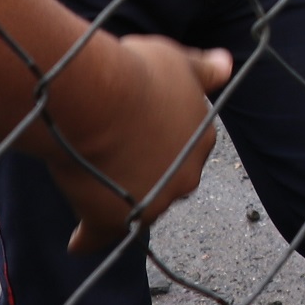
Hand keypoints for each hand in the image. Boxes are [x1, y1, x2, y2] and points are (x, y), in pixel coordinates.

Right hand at [45, 34, 234, 254]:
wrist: (98, 98)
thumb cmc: (137, 73)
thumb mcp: (176, 62)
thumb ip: (201, 70)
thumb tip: (226, 65)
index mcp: (200, 139)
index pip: (186, 146)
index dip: (164, 139)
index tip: (144, 134)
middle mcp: (184, 176)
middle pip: (166, 181)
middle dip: (148, 174)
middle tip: (118, 160)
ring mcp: (151, 203)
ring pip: (136, 208)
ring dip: (120, 203)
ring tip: (95, 193)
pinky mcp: (112, 220)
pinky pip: (99, 236)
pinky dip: (88, 238)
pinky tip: (78, 242)